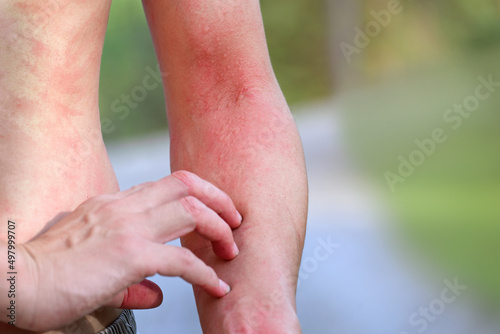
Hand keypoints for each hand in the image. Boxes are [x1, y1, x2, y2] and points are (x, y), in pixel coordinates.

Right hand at [10, 171, 241, 331]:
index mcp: (115, 203)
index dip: (200, 194)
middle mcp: (124, 208)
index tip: (217, 211)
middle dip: (220, 201)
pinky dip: (205, 274)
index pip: (168, 184)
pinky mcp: (128, 257)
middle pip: (187, 186)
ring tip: (230, 252)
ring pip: (191, 213)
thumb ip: (131, 277)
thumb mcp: (93, 262)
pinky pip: (181, 261)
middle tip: (236, 222)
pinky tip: (216, 286)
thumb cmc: (48, 273)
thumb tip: (158, 294)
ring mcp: (127, 228)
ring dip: (219, 231)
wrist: (13, 281)